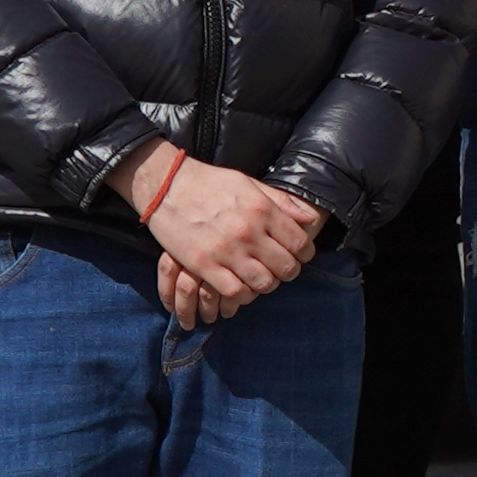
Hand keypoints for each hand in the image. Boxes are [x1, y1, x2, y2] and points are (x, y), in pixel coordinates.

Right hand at [137, 148, 325, 322]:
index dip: (304, 253)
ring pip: (263, 283)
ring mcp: (225, 250)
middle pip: (285, 267)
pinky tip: (240, 284)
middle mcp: (248, 231)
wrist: (166, 185)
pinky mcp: (203, 265)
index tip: (298, 254)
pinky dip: (242, 293)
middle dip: (288, 271)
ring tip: (261, 277)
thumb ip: (281, 202)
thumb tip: (310, 218)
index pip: (300, 243)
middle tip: (280, 268)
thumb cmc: (210, 183)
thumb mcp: (249, 183)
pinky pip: (234, 291)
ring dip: (266, 284)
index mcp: (262, 209)